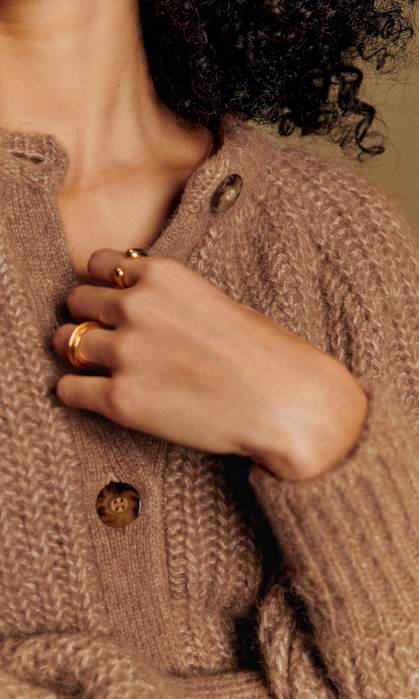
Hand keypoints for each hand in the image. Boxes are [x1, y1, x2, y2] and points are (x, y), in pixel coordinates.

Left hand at [52, 249, 366, 479]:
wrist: (287, 404)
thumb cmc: (262, 355)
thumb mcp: (213, 302)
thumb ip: (167, 298)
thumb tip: (131, 304)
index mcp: (162, 274)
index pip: (97, 264)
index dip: (100, 286)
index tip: (108, 304)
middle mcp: (137, 306)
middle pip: (77, 300)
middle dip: (86, 318)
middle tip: (102, 338)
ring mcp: (126, 352)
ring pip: (67, 341)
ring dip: (76, 353)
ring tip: (93, 367)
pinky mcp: (121, 399)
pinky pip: (68, 388)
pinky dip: (75, 391)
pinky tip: (93, 395)